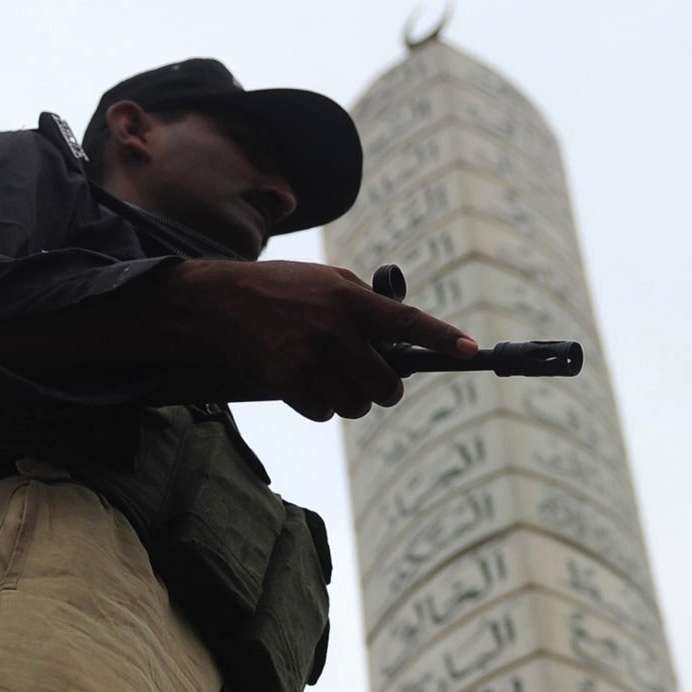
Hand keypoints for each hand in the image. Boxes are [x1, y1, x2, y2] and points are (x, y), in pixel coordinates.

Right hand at [161, 261, 476, 420]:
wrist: (222, 304)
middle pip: (386, 385)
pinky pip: (324, 413)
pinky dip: (322, 405)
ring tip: (334, 378)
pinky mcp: (288, 384)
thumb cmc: (282, 288)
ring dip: (352, 399)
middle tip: (375, 379)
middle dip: (385, 388)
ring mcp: (310, 361)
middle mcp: (335, 332)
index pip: (407, 322)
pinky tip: (307, 383)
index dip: (442, 337)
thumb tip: (401, 331)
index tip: (470, 350)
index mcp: (350, 300)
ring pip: (356, 405)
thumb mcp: (328, 279)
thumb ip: (366, 301)